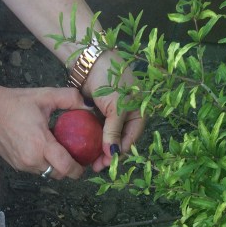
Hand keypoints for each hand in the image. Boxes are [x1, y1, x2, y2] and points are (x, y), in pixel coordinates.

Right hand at [0, 83, 86, 178]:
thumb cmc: (16, 102)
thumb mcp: (45, 95)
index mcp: (41, 144)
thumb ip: (70, 98)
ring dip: (54, 167)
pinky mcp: (15, 166)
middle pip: (58, 175)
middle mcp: (32, 160)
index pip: (65, 167)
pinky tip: (42, 150)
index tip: (84, 165)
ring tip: (58, 152)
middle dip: (68, 170)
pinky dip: (42, 164)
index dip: (78, 170)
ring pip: (46, 174)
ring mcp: (22, 165)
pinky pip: (35, 170)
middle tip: (74, 157)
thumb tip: (88, 105)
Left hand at [83, 52, 144, 172]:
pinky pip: (98, 131)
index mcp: (139, 113)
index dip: (119, 153)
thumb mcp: (116, 106)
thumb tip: (113, 154)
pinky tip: (86, 149)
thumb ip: (114, 131)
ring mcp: (113, 115)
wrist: (91, 59)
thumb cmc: (110, 79)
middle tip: (96, 167)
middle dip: (108, 155)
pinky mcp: (100, 113)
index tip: (106, 164)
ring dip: (100, 150)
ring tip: (90, 162)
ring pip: (107, 138)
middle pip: (119, 141)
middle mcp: (127, 116)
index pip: (130, 140)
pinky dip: (93, 140)